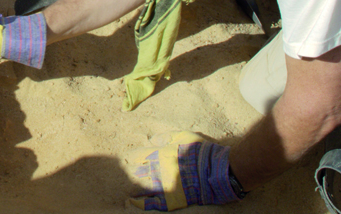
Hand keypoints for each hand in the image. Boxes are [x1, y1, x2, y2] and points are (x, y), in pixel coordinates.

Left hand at [125, 132, 242, 209]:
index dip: (132, 158)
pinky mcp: (171, 199)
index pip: (138, 155)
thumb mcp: (184, 136)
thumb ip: (166, 137)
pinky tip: (131, 202)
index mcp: (161, 153)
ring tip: (124, 187)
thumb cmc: (202, 151)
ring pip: (141, 186)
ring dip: (132, 186)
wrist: (217, 171)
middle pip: (137, 171)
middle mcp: (160, 169)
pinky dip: (140, 203)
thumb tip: (151, 139)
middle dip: (130, 172)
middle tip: (123, 173)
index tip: (127, 159)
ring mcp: (164, 185)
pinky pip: (151, 203)